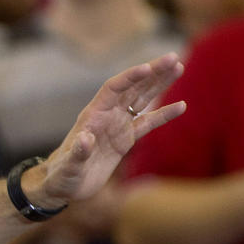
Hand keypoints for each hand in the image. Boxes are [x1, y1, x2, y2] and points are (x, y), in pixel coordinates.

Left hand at [26, 53, 185, 206]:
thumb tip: (85, 139)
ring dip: (160, 84)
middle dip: (152, 72)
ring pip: (142, 99)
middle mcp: (106, 115)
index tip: (148, 67)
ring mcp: (117, 126)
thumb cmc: (62, 175)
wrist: (64, 186)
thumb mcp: (69, 166)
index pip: (113, 88)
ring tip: (179, 67)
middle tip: (174, 57)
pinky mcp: (125, 139)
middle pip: (132, 87)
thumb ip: (78, 153)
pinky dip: (163, 114)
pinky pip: (147, 122)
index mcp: (93, 116)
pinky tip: (181, 106)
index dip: (130, 77)